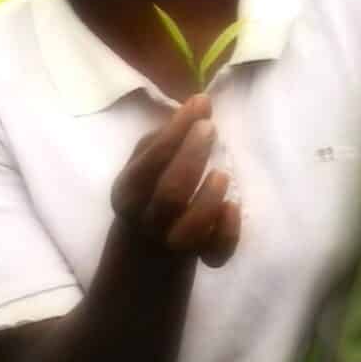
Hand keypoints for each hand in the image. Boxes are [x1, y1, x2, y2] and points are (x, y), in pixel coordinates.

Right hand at [111, 96, 240, 266]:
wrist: (147, 246)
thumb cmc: (151, 191)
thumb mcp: (147, 164)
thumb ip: (167, 137)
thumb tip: (199, 104)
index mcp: (128, 190)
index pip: (149, 161)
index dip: (175, 132)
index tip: (201, 104)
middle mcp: (146, 217)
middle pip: (170, 194)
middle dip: (192, 158)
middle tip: (210, 129)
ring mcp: (173, 241)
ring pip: (189, 230)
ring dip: (209, 200)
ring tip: (221, 174)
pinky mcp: (201, 257)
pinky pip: (216, 252)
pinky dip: (228, 232)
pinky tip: (232, 207)